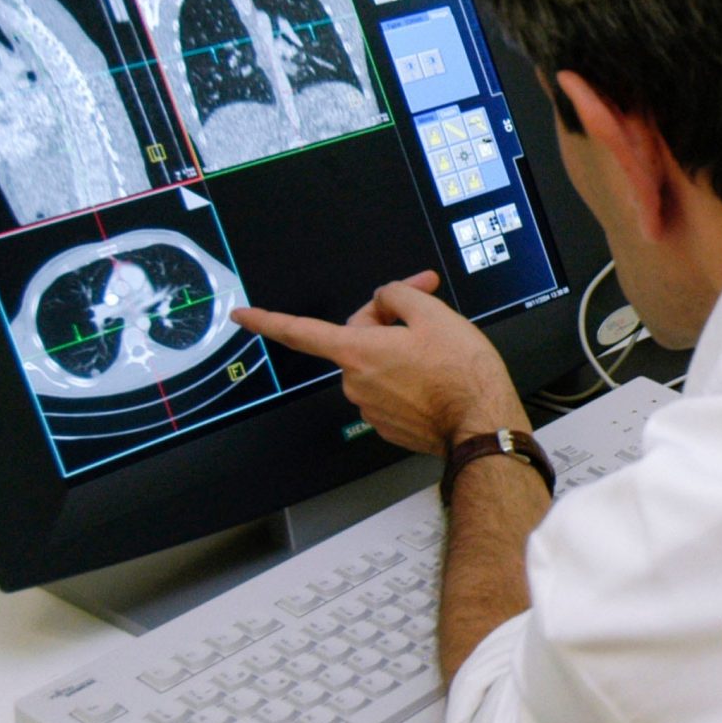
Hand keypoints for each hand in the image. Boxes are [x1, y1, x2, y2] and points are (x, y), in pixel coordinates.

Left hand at [232, 271, 530, 454]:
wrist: (481, 427)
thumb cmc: (460, 373)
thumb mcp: (435, 314)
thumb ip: (399, 295)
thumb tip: (385, 299)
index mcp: (358, 351)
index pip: (300, 332)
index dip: (267, 321)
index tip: (240, 316)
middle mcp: (354, 382)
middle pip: (357, 340)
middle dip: (386, 322)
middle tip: (428, 308)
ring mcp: (369, 408)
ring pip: (376, 366)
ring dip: (399, 352)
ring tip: (440, 352)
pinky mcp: (388, 426)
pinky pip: (390, 391)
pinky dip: (408, 379)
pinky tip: (437, 378)